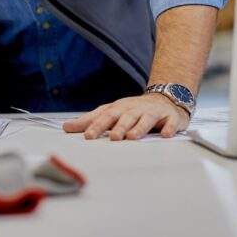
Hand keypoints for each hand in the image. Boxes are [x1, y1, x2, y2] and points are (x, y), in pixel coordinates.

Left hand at [62, 93, 190, 140]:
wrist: (166, 98)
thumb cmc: (133, 110)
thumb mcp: (111, 113)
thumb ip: (90, 121)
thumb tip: (66, 127)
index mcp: (120, 108)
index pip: (106, 116)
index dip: (97, 125)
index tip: (87, 136)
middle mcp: (135, 109)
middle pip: (125, 116)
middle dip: (118, 126)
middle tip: (112, 137)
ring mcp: (153, 112)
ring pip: (146, 119)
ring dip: (139, 127)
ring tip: (132, 137)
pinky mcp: (171, 117)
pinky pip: (171, 123)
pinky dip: (169, 128)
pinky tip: (165, 135)